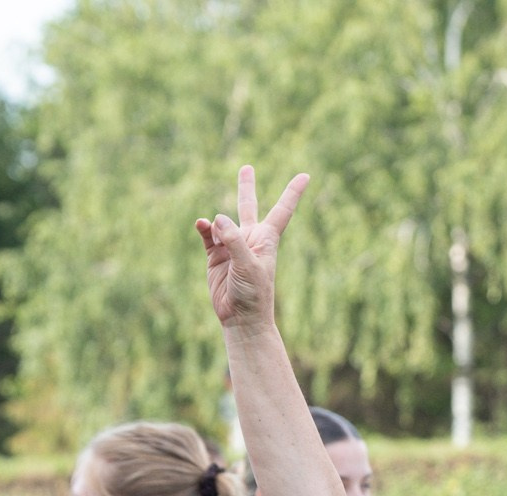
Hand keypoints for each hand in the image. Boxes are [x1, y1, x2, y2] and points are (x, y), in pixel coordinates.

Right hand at [195, 166, 309, 330]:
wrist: (241, 318)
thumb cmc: (254, 293)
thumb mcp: (248, 265)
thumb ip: (234, 240)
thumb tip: (217, 218)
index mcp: (266, 238)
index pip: (282, 209)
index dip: (293, 191)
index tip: (305, 175)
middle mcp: (249, 238)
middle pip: (248, 206)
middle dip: (246, 187)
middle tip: (247, 167)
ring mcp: (231, 246)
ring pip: (222, 222)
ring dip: (217, 223)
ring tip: (215, 233)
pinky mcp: (215, 256)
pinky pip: (208, 235)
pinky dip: (204, 228)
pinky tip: (201, 224)